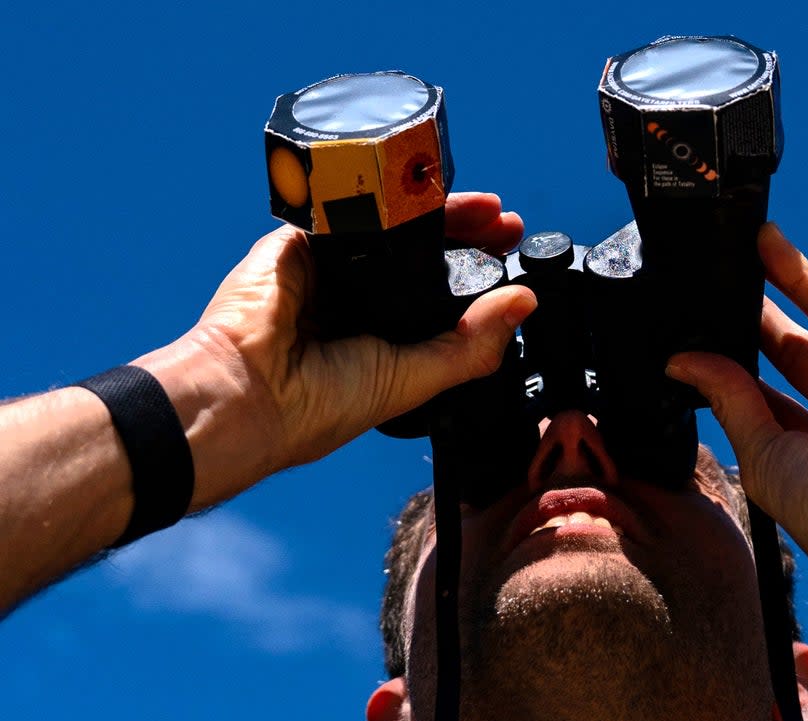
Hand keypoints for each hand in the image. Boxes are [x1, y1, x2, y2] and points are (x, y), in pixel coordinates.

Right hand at [138, 192, 535, 508]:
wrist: (248, 393)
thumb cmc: (317, 404)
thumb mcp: (415, 378)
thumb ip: (472, 345)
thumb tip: (524, 305)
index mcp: (382, 335)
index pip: (439, 292)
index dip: (477, 272)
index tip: (512, 257)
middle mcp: (357, 299)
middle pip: (420, 250)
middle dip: (466, 232)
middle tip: (506, 223)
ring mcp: (327, 268)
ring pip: (390, 225)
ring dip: (435, 210)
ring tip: (485, 210)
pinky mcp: (298, 241)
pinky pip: (346, 209)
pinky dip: (382, 198)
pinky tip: (418, 195)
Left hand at [668, 224, 807, 620]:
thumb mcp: (760, 451)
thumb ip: (728, 398)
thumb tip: (683, 362)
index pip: (767, 400)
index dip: (733, 369)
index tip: (694, 338)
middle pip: (791, 358)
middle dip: (752, 324)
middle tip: (708, 293)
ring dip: (775, 289)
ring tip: (730, 258)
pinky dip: (804, 276)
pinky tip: (768, 247)